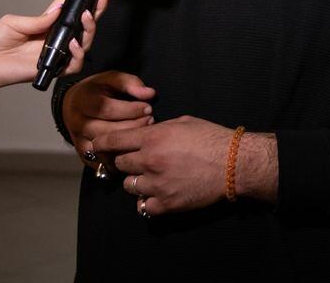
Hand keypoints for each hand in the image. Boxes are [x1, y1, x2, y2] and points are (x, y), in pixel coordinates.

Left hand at [0, 0, 108, 96]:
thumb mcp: (14, 22)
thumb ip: (38, 19)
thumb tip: (59, 10)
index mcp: (46, 26)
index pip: (69, 12)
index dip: (82, 1)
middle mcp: (54, 40)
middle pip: (83, 26)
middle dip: (96, 11)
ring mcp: (55, 54)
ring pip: (85, 43)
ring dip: (89, 29)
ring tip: (86, 17)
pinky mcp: (53, 68)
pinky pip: (75, 64)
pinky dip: (78, 53)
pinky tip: (73, 43)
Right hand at [62, 70, 155, 169]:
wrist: (74, 106)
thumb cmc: (98, 91)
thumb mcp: (111, 78)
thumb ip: (129, 83)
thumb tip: (148, 93)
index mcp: (83, 101)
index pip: (107, 109)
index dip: (131, 109)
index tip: (148, 107)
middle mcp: (78, 123)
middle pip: (108, 131)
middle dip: (133, 126)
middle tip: (150, 120)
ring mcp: (79, 141)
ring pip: (105, 148)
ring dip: (129, 143)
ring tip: (143, 133)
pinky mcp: (84, 155)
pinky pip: (103, 162)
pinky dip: (119, 158)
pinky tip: (133, 149)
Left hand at [93, 117, 278, 215]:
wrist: (233, 164)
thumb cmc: (211, 138)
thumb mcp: (183, 123)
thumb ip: (158, 129)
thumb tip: (143, 135)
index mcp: (153, 137)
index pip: (112, 141)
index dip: (101, 143)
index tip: (96, 146)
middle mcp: (149, 161)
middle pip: (119, 164)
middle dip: (127, 161)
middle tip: (139, 160)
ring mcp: (156, 184)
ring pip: (129, 185)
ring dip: (137, 181)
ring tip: (153, 177)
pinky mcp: (166, 204)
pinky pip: (143, 206)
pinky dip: (147, 201)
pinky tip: (158, 193)